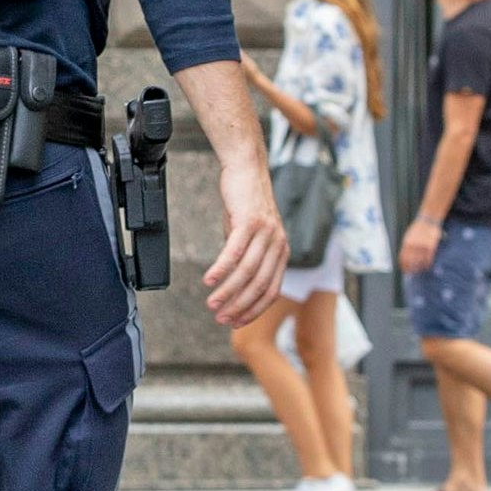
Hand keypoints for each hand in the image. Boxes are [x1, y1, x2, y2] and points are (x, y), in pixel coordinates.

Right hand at [203, 153, 289, 328]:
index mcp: (281, 251)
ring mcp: (265, 233)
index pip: (271, 290)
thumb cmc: (246, 202)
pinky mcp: (249, 221)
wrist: (246, 168)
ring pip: (247, 272)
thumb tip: (233, 280)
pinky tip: (209, 281)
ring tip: (212, 304)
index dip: (254, 310)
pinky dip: (221, 269)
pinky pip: (234, 252)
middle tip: (221, 319)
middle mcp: (278, 244)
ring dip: (228, 292)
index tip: (236, 323)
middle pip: (259, 285)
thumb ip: (247, 256)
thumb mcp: (251, 234)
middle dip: (240, 306)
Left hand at [400, 219, 441, 273]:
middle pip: (411, 262)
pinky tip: (428, 266)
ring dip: (420, 268)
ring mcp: (422, 246)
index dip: (404, 267)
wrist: (428, 220)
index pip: (403, 259)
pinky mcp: (430, 246)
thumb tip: (405, 259)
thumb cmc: (418, 229)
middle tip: (414, 273)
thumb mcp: (409, 236)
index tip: (406, 271)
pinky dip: (428, 264)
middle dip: (412, 269)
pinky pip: (428, 258)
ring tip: (421, 270)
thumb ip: (407, 247)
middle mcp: (413, 246)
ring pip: (420, 261)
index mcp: (406, 243)